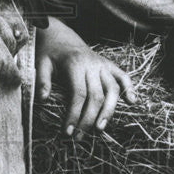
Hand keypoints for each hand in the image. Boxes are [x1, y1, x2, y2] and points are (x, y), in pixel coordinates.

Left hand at [35, 17, 135, 137]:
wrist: (61, 36)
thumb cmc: (50, 52)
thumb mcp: (41, 63)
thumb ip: (42, 80)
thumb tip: (43, 99)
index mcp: (75, 65)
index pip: (79, 94)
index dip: (75, 114)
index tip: (68, 132)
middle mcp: (92, 65)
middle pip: (96, 95)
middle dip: (89, 119)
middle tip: (80, 138)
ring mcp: (102, 64)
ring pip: (112, 89)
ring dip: (109, 110)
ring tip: (100, 128)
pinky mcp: (108, 64)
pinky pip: (123, 76)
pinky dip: (129, 88)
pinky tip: (132, 101)